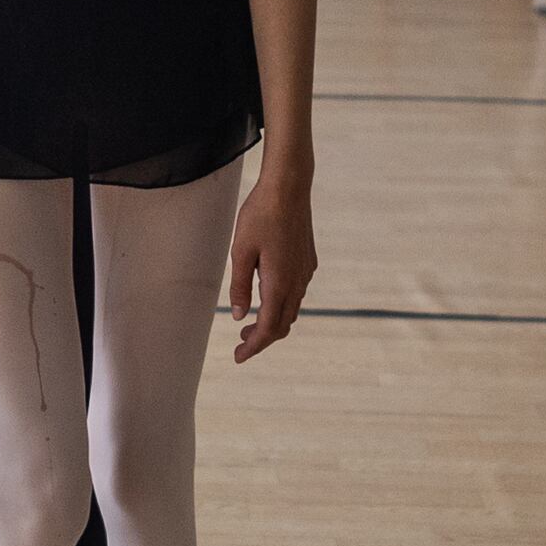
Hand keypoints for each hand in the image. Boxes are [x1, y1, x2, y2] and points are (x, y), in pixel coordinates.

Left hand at [222, 169, 313, 361]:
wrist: (289, 188)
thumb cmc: (260, 216)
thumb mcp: (240, 252)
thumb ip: (240, 287)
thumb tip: (239, 316)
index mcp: (278, 283)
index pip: (267, 328)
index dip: (253, 347)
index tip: (238, 357)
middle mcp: (296, 283)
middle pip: (282, 325)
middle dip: (261, 339)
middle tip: (240, 344)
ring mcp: (305, 272)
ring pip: (291, 310)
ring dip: (272, 322)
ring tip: (249, 324)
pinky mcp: (307, 261)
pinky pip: (297, 294)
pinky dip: (281, 306)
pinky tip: (267, 297)